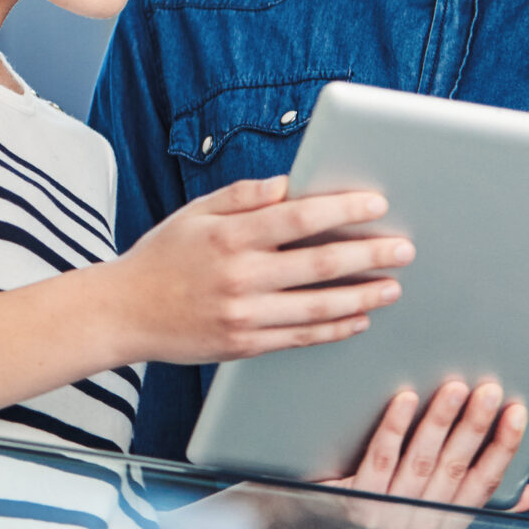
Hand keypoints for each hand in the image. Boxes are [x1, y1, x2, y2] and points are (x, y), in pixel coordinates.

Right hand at [108, 178, 412, 365]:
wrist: (124, 313)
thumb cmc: (161, 257)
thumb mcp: (194, 213)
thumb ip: (243, 197)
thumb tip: (290, 184)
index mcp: (229, 236)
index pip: (299, 217)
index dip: (343, 208)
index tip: (376, 202)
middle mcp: (240, 276)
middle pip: (320, 263)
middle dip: (369, 253)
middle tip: (403, 248)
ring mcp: (245, 315)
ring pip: (319, 305)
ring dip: (363, 295)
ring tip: (392, 286)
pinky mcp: (245, 345)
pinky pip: (301, 336)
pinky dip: (335, 328)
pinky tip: (358, 318)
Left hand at [309, 379, 528, 528]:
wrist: (309, 507)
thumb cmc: (377, 488)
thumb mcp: (427, 494)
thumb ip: (470, 490)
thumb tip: (528, 492)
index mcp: (446, 525)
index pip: (485, 484)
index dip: (504, 447)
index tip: (518, 411)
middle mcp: (421, 528)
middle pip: (455, 468)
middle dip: (475, 426)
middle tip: (489, 388)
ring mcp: (388, 518)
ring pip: (422, 461)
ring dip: (442, 421)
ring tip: (455, 387)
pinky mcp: (357, 505)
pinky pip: (381, 459)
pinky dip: (396, 427)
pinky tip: (406, 398)